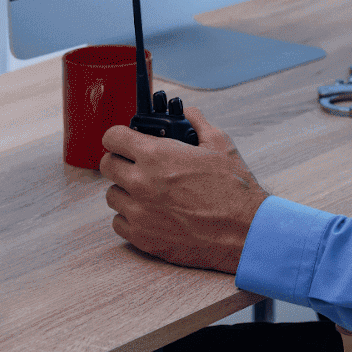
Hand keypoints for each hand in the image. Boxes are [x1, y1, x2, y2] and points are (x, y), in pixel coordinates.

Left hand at [100, 109, 267, 272]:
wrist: (244, 232)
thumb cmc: (233, 189)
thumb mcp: (221, 144)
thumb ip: (198, 123)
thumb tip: (189, 113)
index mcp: (157, 155)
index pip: (113, 137)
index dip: (119, 136)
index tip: (124, 140)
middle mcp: (141, 183)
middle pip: (107, 165)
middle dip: (120, 160)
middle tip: (136, 164)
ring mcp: (139, 212)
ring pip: (112, 195)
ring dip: (125, 190)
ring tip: (147, 191)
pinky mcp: (142, 238)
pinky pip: (118, 222)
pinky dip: (130, 217)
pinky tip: (149, 213)